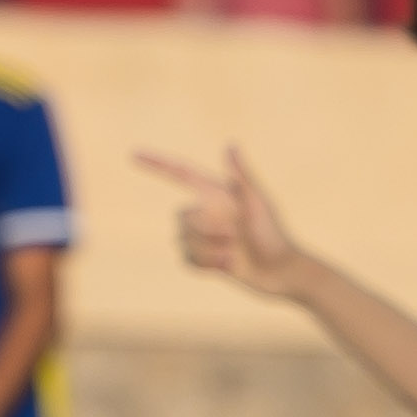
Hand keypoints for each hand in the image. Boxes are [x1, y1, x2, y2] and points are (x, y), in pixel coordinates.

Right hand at [133, 144, 306, 302]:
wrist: (283, 272)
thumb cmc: (275, 234)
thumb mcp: (258, 203)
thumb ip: (242, 175)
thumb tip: (230, 145)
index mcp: (217, 195)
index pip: (181, 174)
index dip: (157, 164)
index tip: (134, 154)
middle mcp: (207, 213)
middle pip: (180, 216)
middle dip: (204, 230)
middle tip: (234, 237)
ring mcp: (205, 236)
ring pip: (181, 240)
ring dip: (208, 250)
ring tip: (234, 255)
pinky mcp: (204, 258)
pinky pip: (185, 259)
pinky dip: (205, 264)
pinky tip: (227, 267)